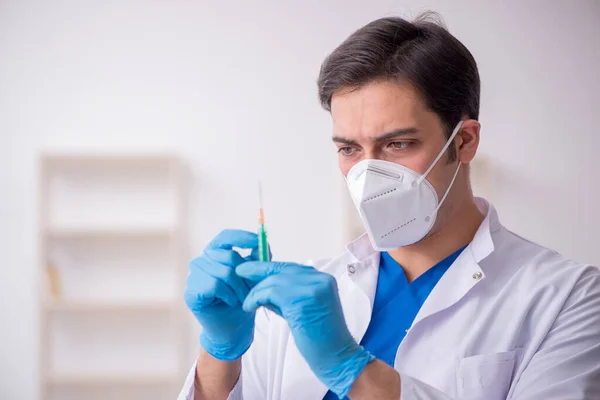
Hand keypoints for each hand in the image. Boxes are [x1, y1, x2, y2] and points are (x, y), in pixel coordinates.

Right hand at [184, 229, 259, 360]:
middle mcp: (202, 260)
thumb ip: (257, 259)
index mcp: (215, 252)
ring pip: (224, 272)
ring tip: (241, 298)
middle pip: (229, 256)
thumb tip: (264, 243)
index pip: (226, 237)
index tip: (257, 242)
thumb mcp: (253, 276)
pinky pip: (215, 285)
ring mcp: (194, 274)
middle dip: (246, 275)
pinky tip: (229, 302)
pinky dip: (228, 295)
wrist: (233, 328)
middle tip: (251, 290)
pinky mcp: (191, 290)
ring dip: (238, 288)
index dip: (242, 237)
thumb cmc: (241, 299)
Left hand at [236, 261, 373, 397]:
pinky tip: (250, 306)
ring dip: (256, 291)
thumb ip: (286, 295)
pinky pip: (271, 293)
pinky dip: (256, 298)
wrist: (337, 357)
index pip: (290, 267)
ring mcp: (312, 288)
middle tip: (239, 272)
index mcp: (322, 279)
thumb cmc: (320, 338)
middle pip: (281, 270)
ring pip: (274, 281)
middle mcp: (319, 279)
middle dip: (258, 272)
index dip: (268, 267)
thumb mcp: (302, 309)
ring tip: (246, 302)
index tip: (250, 269)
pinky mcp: (302, 301)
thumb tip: (261, 286)